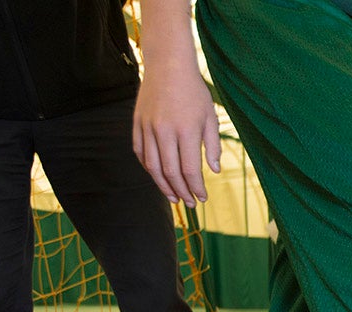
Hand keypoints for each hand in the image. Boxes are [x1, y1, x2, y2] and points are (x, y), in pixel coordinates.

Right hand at [133, 68, 220, 207]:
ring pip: (152, 166)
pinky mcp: (137, 124)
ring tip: (174, 197)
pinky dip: (149, 168)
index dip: (195, 188)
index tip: (202, 198)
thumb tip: (214, 171)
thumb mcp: (210, 117)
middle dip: (181, 192)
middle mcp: (164, 131)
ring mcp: (147, 128)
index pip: (189, 170)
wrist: (168, 67)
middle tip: (190, 203)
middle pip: (170, 172)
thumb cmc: (194, 93)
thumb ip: (212, 146)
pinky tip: (158, 177)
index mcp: (186, 131)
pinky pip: (140, 153)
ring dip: (163, 185)